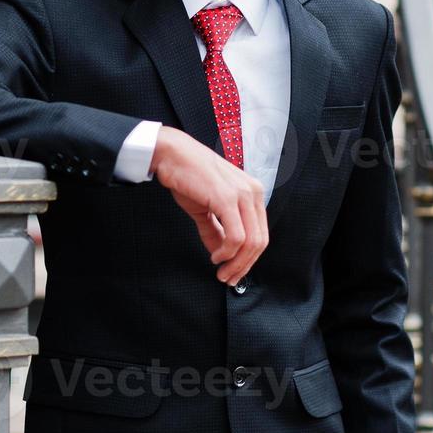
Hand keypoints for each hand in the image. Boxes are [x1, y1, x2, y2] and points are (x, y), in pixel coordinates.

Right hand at [149, 126, 267, 285]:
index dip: (248, 258)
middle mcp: (253, 192)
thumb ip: (215, 231)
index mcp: (252, 193)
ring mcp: (242, 195)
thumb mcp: (206, 208)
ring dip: (235, 263)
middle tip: (228, 277)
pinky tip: (216, 256)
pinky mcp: (227, 199)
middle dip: (243, 265)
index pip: (260, 233)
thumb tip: (220, 254)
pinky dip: (227, 252)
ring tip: (221, 270)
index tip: (234, 271)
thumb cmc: (188, 175)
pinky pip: (236, 236)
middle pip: (259, 241)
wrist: (172, 155)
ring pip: (250, 242)